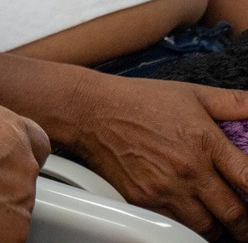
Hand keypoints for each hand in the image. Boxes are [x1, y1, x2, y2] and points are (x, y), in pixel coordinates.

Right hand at [63, 75, 247, 238]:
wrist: (89, 110)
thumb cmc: (138, 100)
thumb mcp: (191, 93)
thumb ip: (233, 102)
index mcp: (205, 142)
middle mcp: (189, 169)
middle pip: (235, 215)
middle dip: (245, 225)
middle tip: (244, 224)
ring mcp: (165, 188)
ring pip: (207, 228)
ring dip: (217, 228)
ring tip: (217, 221)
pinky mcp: (143, 200)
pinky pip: (174, 227)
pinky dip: (186, 226)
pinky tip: (188, 216)